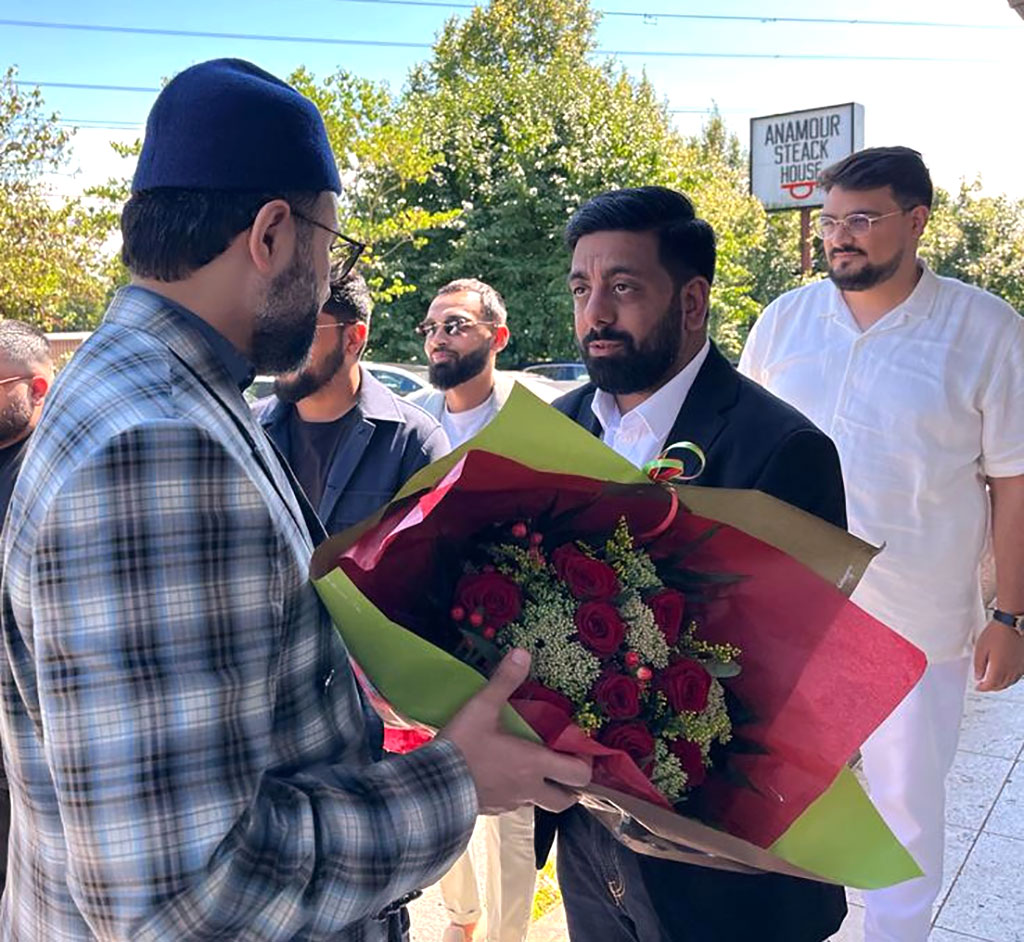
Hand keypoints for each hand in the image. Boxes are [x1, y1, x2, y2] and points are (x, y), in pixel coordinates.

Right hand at [438, 649, 591, 813]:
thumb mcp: (482, 707)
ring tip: (534, 767)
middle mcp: (529, 788)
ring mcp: (511, 804)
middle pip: (565, 800)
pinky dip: (519, 793)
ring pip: (540, 803)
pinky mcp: (494, 810)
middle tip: (564, 766)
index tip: (577, 748)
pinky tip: (504, 775)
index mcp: (534, 763)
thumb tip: (523, 653)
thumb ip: (504, 681)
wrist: (431, 786)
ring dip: (544, 789)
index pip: (578, 775)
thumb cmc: (462, 747)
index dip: (585, 763)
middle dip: (571, 786)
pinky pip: (516, 805)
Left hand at [974, 620, 1023, 691]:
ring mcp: (1019, 667)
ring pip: (1010, 683)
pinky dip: (1011, 680)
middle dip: (992, 687)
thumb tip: (978, 676)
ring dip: (1001, 685)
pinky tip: (1007, 676)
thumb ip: (979, 665)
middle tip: (985, 686)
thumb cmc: (997, 633)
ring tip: (994, 682)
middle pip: (1001, 686)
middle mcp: (1011, 670)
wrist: (1012, 623)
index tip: (978, 687)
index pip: (991, 685)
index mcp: (999, 668)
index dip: (983, 688)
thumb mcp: (981, 648)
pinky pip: (1018, 677)